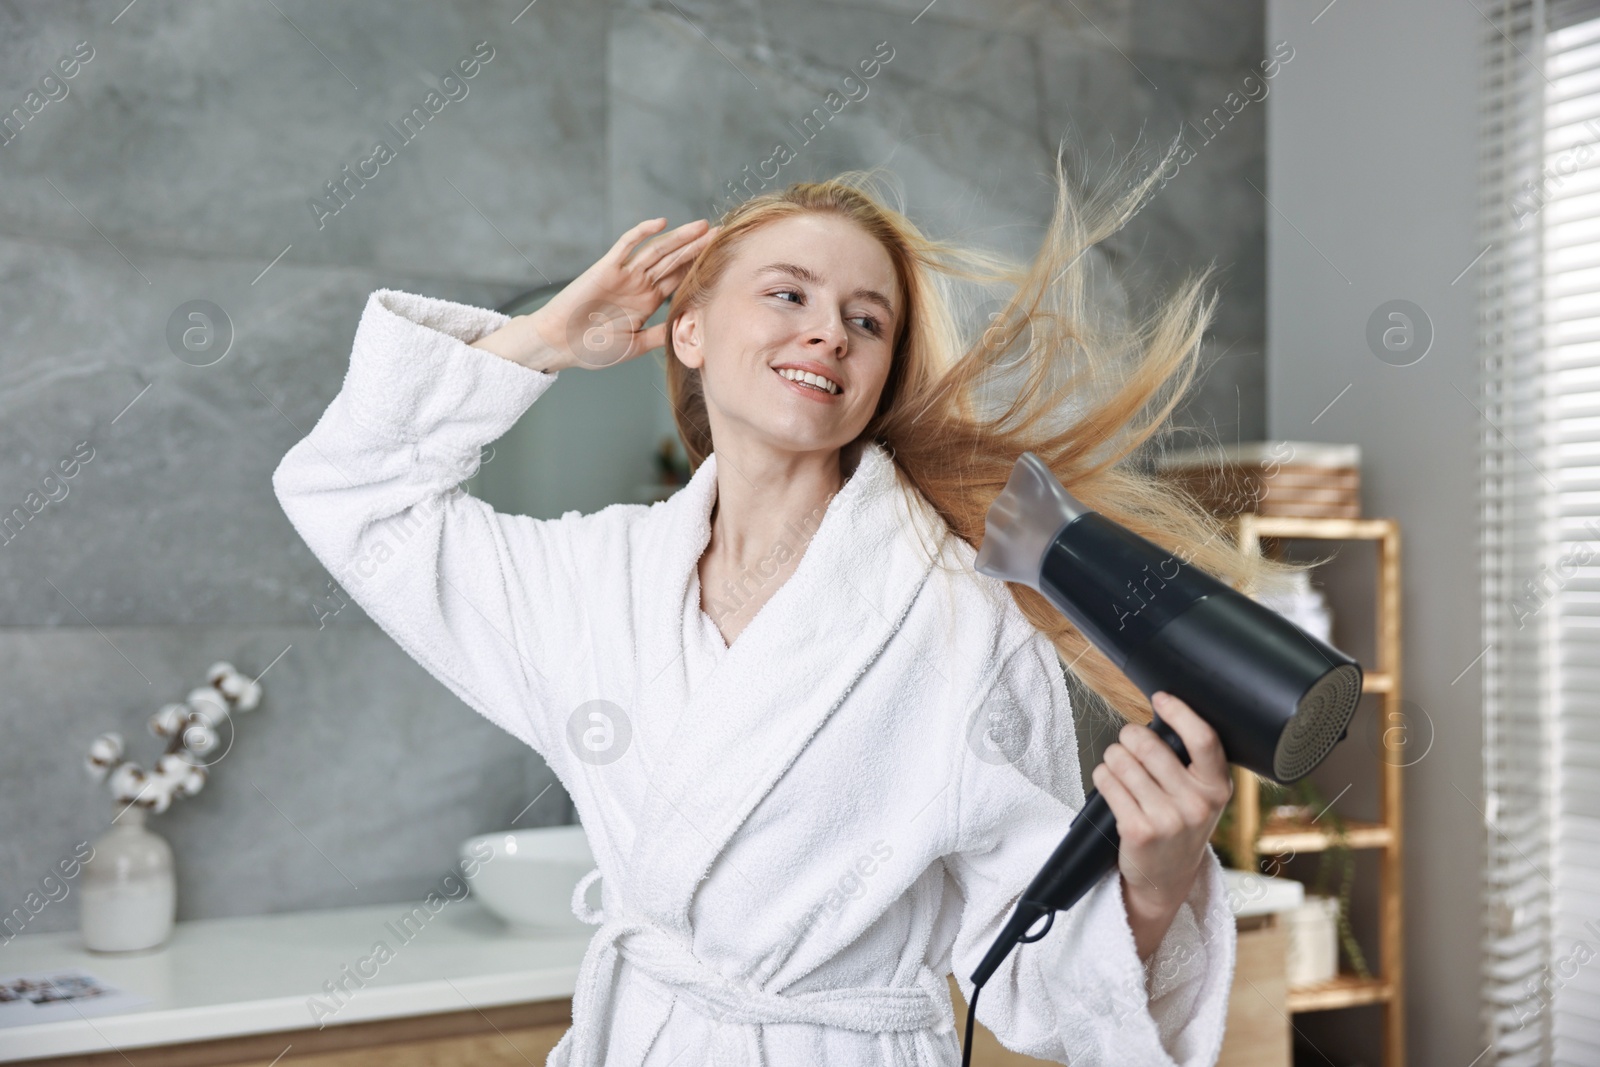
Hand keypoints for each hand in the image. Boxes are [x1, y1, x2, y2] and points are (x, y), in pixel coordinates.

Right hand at [471, 216, 720, 371]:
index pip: (679, 280)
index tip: (724, 261)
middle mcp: (639, 284)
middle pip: (674, 261)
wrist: (560, 345)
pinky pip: (626, 245)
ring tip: (703, 227)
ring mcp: (624, 274)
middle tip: (723, 234)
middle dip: (698, 248)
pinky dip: (642, 232)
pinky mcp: (606, 268)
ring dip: (680, 238)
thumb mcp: (635, 345)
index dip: (700, 269)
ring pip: (657, 250)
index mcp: (647, 301)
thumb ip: (660, 335)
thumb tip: (689, 334)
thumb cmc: (592, 348)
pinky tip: (661, 223)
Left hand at [1090, 691, 1231, 959]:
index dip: (1180, 712)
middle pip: (1151, 745)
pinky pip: (1108, 782)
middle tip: (1127, 742)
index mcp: (1217, 788)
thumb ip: (1191, 763)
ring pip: (1123, 761)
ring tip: (1117, 766)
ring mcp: (1168, 820)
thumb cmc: (1181, 827)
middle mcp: (1197, 804)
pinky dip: (1102, 775)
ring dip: (1113, 757)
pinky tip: (1109, 781)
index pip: (1204, 739)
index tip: (1161, 699)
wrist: (1167, 878)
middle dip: (1130, 737)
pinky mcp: (1138, 831)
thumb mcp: (1202, 797)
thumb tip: (1163, 713)